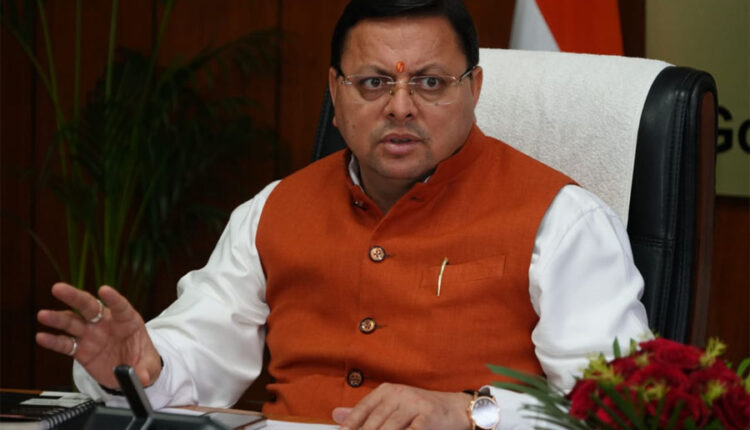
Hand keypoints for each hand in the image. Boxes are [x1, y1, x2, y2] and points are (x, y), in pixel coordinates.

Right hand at [36, 283, 161, 389]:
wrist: (132, 372)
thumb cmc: (142, 361)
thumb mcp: (150, 367)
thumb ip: (146, 371)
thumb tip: (141, 378)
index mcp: (127, 321)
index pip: (120, 306)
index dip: (113, 298)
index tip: (104, 290)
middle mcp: (106, 323)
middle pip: (89, 306)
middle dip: (74, 297)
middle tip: (58, 288)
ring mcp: (92, 335)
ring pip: (73, 322)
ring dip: (58, 318)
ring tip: (43, 315)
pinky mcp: (81, 350)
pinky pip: (66, 344)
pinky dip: (54, 341)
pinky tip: (42, 337)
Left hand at [332, 383, 472, 429]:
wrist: (455, 408)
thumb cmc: (420, 409)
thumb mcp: (392, 406)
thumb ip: (365, 411)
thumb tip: (336, 415)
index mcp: (387, 391)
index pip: (362, 409)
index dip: (350, 426)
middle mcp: (399, 394)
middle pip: (374, 421)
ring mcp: (415, 403)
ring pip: (390, 427)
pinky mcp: (429, 415)